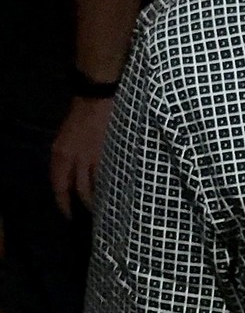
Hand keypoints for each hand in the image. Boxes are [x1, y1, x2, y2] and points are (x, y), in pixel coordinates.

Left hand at [50, 95, 113, 216]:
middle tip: (89, 214)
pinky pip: (109, 175)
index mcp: (60, 154)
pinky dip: (111, 185)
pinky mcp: (109, 153)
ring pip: (95, 185)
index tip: (69, 214)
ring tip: (105, 206)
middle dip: (82, 204)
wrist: (96, 97)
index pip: (59, 186)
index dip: (64, 203)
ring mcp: (93, 157)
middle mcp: (74, 159)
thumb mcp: (65, 138)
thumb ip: (68, 156)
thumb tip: (73, 174)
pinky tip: (116, 190)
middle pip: (77, 189)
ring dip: (98, 198)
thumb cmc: (80, 115)